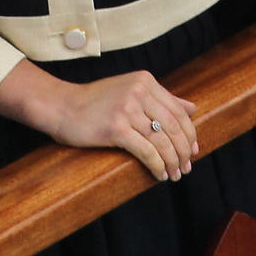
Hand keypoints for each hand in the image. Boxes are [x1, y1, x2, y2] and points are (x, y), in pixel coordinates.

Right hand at [0, 61, 197, 182]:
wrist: (61, 106)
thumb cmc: (95, 101)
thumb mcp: (130, 90)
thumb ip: (161, 98)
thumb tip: (192, 108)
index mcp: (145, 81)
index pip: (178, 110)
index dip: (189, 133)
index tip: (194, 150)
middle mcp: (139, 91)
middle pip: (173, 126)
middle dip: (183, 150)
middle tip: (186, 167)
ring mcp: (127, 109)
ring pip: (162, 140)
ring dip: (172, 161)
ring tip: (175, 174)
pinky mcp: (115, 128)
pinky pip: (146, 150)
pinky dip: (157, 165)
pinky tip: (159, 174)